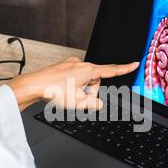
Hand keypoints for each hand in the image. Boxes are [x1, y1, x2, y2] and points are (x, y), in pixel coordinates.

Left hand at [7, 57, 138, 110]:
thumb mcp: (79, 102)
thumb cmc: (54, 91)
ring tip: (68, 96)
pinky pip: (74, 78)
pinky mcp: (62, 68)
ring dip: (80, 89)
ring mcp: (70, 65)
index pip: (111, 70)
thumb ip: (94, 103)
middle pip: (95, 80)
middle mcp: (80, 64)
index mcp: (88, 70)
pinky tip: (63, 91)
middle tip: (79, 100)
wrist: (33, 86)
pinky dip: (72, 86)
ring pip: (84, 80)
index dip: (124, 68)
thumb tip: (99, 103)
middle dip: (91, 91)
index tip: (134, 64)